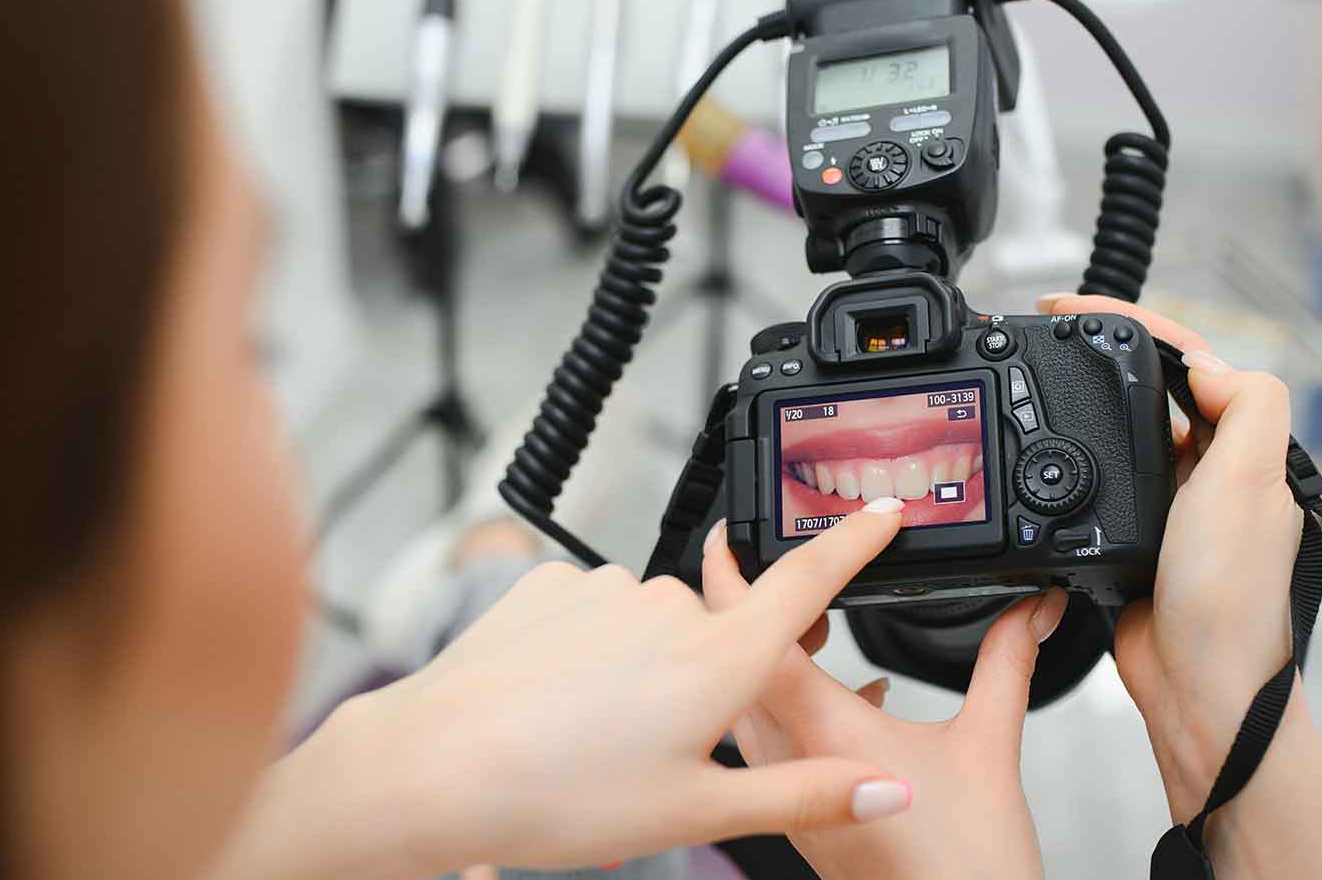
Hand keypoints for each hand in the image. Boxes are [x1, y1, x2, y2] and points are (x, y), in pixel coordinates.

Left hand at [214, 504, 920, 879]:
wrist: (432, 766)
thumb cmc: (558, 797)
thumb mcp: (697, 812)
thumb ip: (803, 794)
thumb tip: (888, 792)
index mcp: (720, 659)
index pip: (810, 582)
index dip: (856, 542)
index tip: (886, 508)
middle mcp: (670, 606)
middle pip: (719, 631)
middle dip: (704, 680)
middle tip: (657, 752)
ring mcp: (607, 589)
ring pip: (653, 627)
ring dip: (641, 670)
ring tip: (591, 738)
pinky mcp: (551, 583)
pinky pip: (595, 613)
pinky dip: (589, 652)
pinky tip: (556, 701)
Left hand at [703, 508, 1067, 879]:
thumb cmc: (958, 870)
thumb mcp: (989, 747)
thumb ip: (1005, 664)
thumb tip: (1028, 611)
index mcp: (816, 724)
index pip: (756, 620)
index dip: (750, 559)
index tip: (750, 523)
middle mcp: (780, 754)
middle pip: (727, 655)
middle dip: (741, 598)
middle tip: (769, 558)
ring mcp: (778, 790)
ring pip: (738, 698)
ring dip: (757, 652)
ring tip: (806, 622)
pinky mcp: (790, 817)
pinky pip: (760, 737)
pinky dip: (783, 701)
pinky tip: (840, 694)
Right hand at [1039, 295, 1321, 878]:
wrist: (1196, 686)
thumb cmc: (1228, 595)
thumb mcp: (1249, 481)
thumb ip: (1246, 404)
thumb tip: (1204, 361)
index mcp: (1243, 446)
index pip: (1189, 359)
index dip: (1133, 323)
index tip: (1073, 307)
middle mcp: (1209, 471)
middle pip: (1151, 388)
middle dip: (1102, 354)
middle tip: (1045, 332)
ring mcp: (1168, 506)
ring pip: (1119, 434)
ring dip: (1084, 405)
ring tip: (1037, 378)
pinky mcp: (1130, 541)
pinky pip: (1096, 486)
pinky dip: (1070, 464)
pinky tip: (1045, 459)